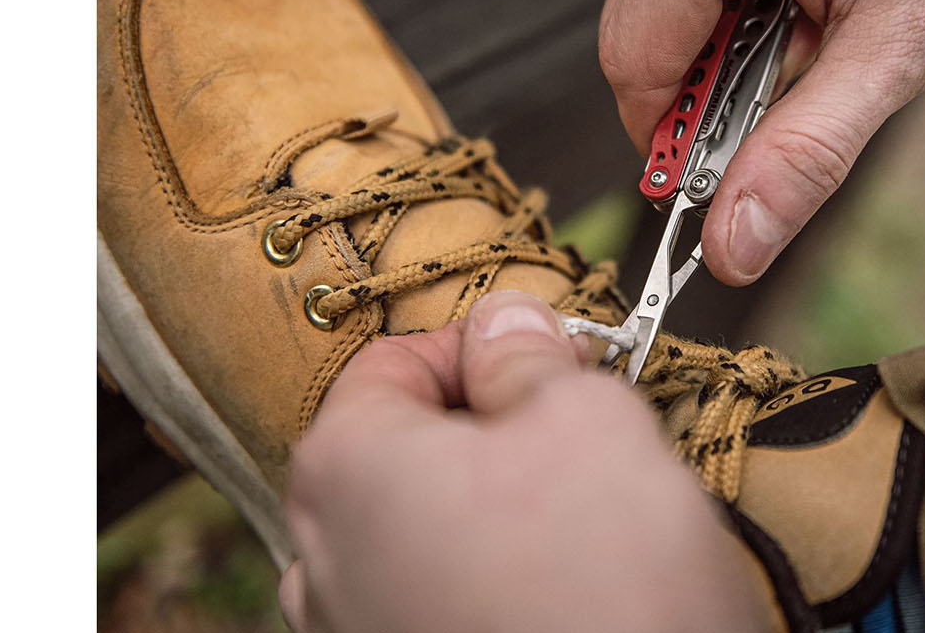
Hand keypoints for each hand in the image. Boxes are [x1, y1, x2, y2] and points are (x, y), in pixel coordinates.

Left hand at [280, 291, 772, 632]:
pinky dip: (480, 578)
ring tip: (572, 524)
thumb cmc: (605, 584)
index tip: (550, 361)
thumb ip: (531, 355)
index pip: (394, 360)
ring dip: (485, 509)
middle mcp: (319, 557)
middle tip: (574, 437)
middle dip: (486, 430)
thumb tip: (507, 322)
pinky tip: (551, 590)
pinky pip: (428, 597)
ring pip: (416, 529)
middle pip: (400, 448)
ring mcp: (351, 630)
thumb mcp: (588, 419)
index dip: (482, 345)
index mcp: (344, 467)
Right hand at [599, 0, 924, 283]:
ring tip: (825, 17)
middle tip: (802, 90)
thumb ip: (806, 149)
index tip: (714, 183)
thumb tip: (733, 241)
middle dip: (708, 80)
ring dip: (728, 30)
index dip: (670, 137)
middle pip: (641, 17)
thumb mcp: (906, 41)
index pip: (634, 54)